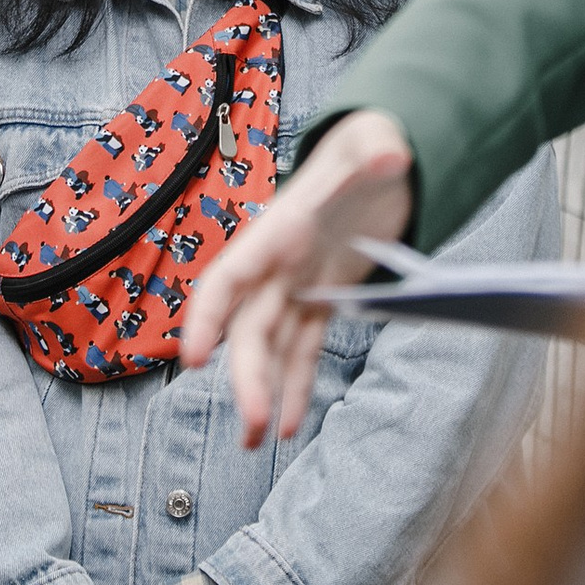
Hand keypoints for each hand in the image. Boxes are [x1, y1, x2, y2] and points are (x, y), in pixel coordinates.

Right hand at [180, 110, 413, 447]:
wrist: (382, 154)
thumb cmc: (372, 145)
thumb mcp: (376, 143)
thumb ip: (379, 151)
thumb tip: (392, 158)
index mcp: (281, 230)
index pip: (230, 277)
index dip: (206, 316)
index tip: (192, 356)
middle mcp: (280, 263)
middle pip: (250, 326)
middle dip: (246, 376)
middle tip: (253, 425)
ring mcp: (298, 283)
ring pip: (271, 345)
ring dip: (263, 391)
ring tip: (258, 441)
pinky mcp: (324, 297)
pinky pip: (304, 348)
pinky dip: (297, 384)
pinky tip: (291, 424)